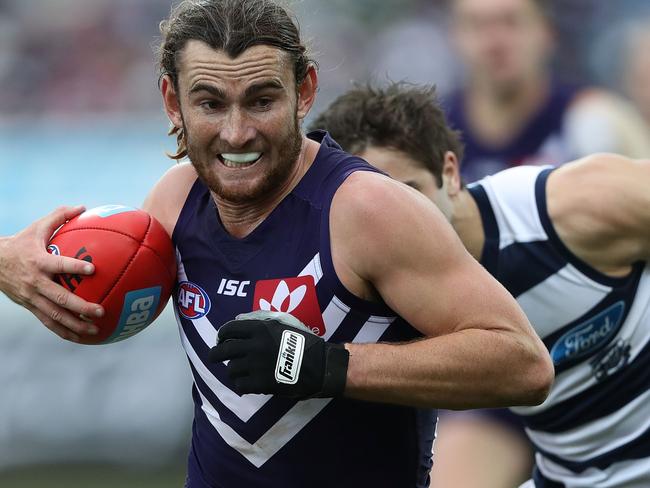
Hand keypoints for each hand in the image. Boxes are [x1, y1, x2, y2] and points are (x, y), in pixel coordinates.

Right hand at [0, 205, 103, 340]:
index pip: (58, 265)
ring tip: (96, 330)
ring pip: (55, 316)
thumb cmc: (22, 242)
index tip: (93, 268)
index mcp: (39, 261)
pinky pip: (49, 323)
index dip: (74, 266)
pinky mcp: (31, 307)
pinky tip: (83, 337)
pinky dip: (66, 332)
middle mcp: (36, 282)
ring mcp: (32, 298)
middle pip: (59, 298)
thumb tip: (83, 206)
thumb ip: (60, 216)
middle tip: (101, 310)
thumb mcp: (37, 227)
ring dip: (76, 325)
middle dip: (81, 306)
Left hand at [209, 311, 348, 398]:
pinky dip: (241, 384)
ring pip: (231, 369)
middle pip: (223, 350)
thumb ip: (261, 323)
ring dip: (233, 371)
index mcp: (259, 329)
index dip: (222, 335)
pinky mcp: (260, 383)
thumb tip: (238, 320)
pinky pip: (240, 385)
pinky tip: (246, 383)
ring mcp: (256, 365)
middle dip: (215, 354)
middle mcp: (254, 346)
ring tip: (239, 372)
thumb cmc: (303, 343)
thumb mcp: (282, 325)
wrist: (319, 366)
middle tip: (213, 357)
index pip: (230, 329)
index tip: (220, 339)